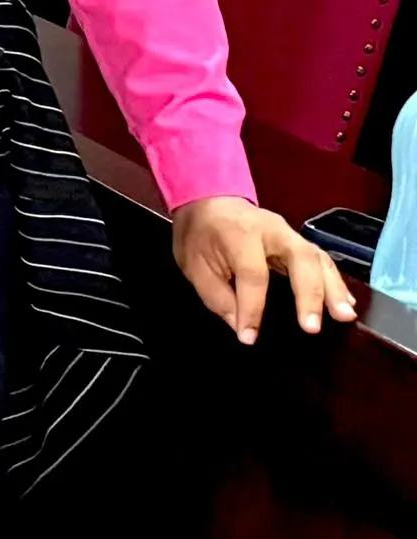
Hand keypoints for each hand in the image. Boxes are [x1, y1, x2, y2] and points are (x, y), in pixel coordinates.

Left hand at [172, 196, 356, 345]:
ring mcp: (290, 233)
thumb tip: (240, 327)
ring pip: (318, 259)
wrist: (207, 201)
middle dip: (310, 295)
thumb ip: (217, 297)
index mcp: (239, 233)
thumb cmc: (199, 235)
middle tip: (313, 328)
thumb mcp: (194, 265)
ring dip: (334, 289)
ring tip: (344, 315)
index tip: (249, 336)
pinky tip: (344, 302)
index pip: (252, 274)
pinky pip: (322, 260)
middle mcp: (272, 230)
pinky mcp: (299, 241)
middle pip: (300, 259)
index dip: (252, 308)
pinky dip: (335, 282)